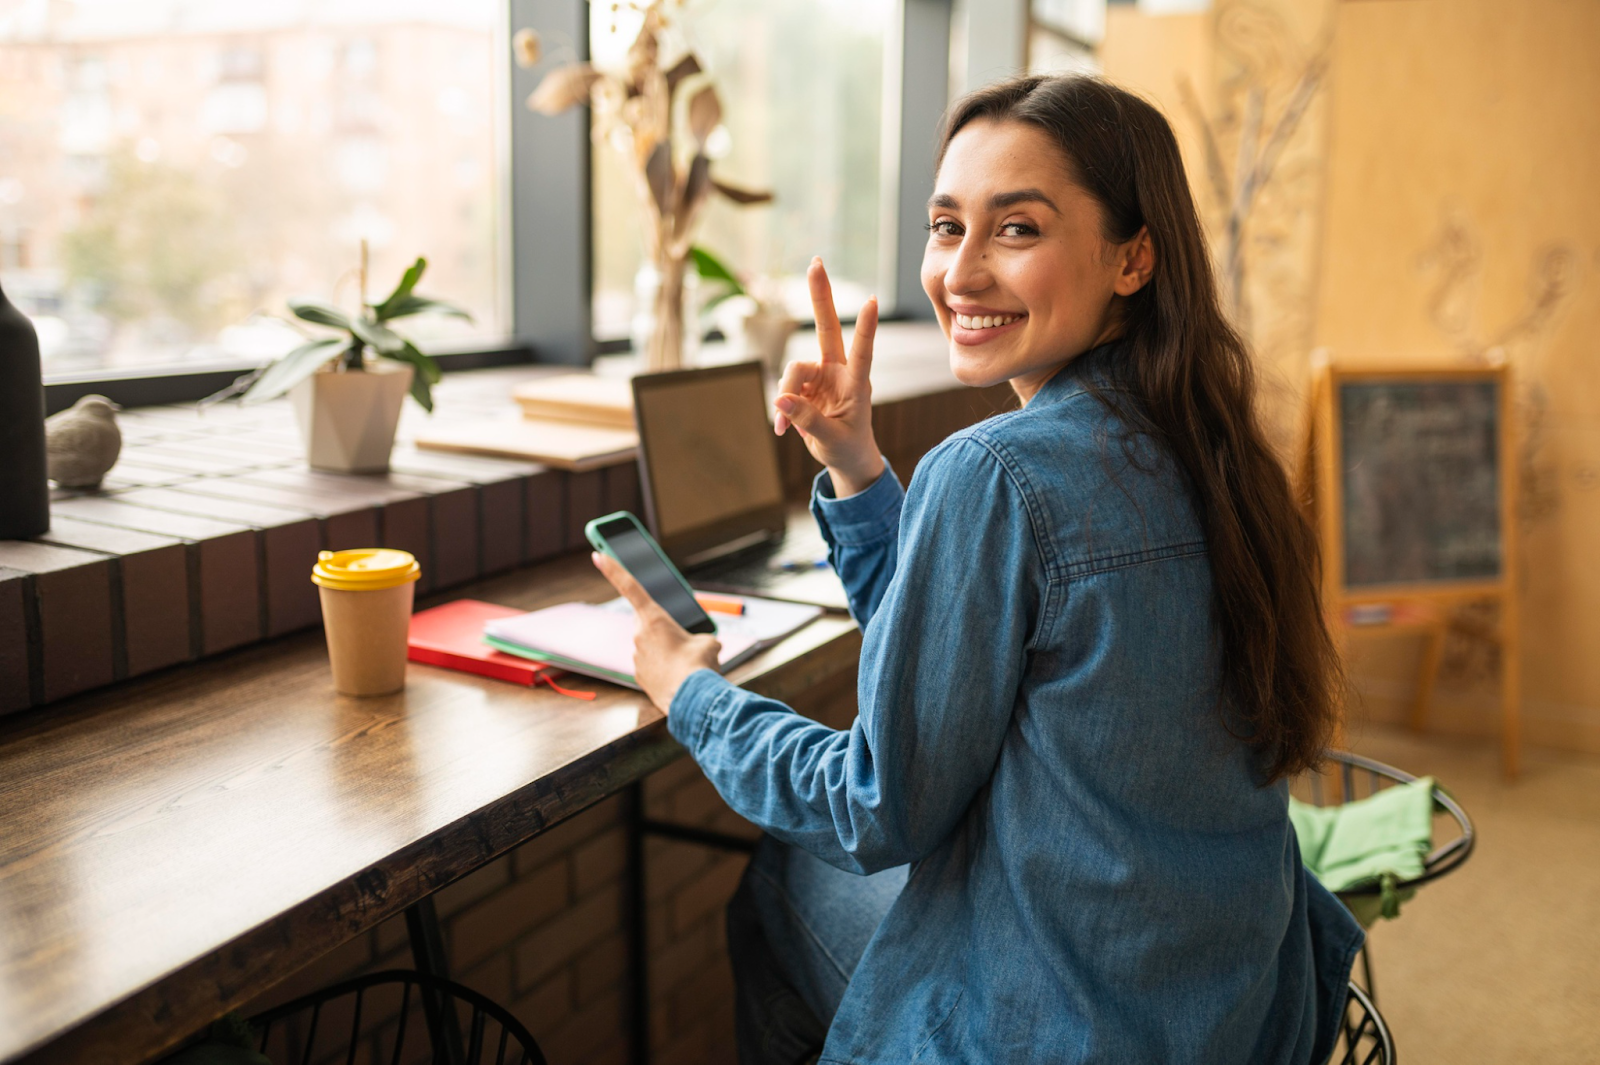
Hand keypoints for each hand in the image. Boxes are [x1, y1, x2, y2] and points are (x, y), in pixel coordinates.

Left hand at [591, 552, 720, 712]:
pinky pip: (649, 664)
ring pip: (649, 645)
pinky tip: (677, 675)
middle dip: (661, 626)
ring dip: (664, 649)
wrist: (692, 699)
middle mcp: (639, 634)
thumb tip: (702, 644)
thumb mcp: (708, 641)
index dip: (612, 568)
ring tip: (685, 662)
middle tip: (681, 638)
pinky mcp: (638, 675)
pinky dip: (662, 667)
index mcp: (654, 617)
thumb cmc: (699, 665)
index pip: (629, 586)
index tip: (597, 554)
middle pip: (647, 621)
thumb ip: (700, 636)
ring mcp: (636, 656)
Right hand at [774, 258, 883, 497]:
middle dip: (820, 295)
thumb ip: (807, 420)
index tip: (872, 300)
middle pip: (827, 327)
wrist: (844, 456)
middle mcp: (838, 371)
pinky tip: (783, 428)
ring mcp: (819, 375)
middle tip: (816, 261)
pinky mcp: (803, 384)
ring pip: (792, 371)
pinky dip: (781, 409)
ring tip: (784, 427)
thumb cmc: (847, 447)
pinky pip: (783, 388)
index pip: (863, 352)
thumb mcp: (831, 439)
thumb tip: (779, 400)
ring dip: (785, 398)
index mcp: (857, 384)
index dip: (866, 328)